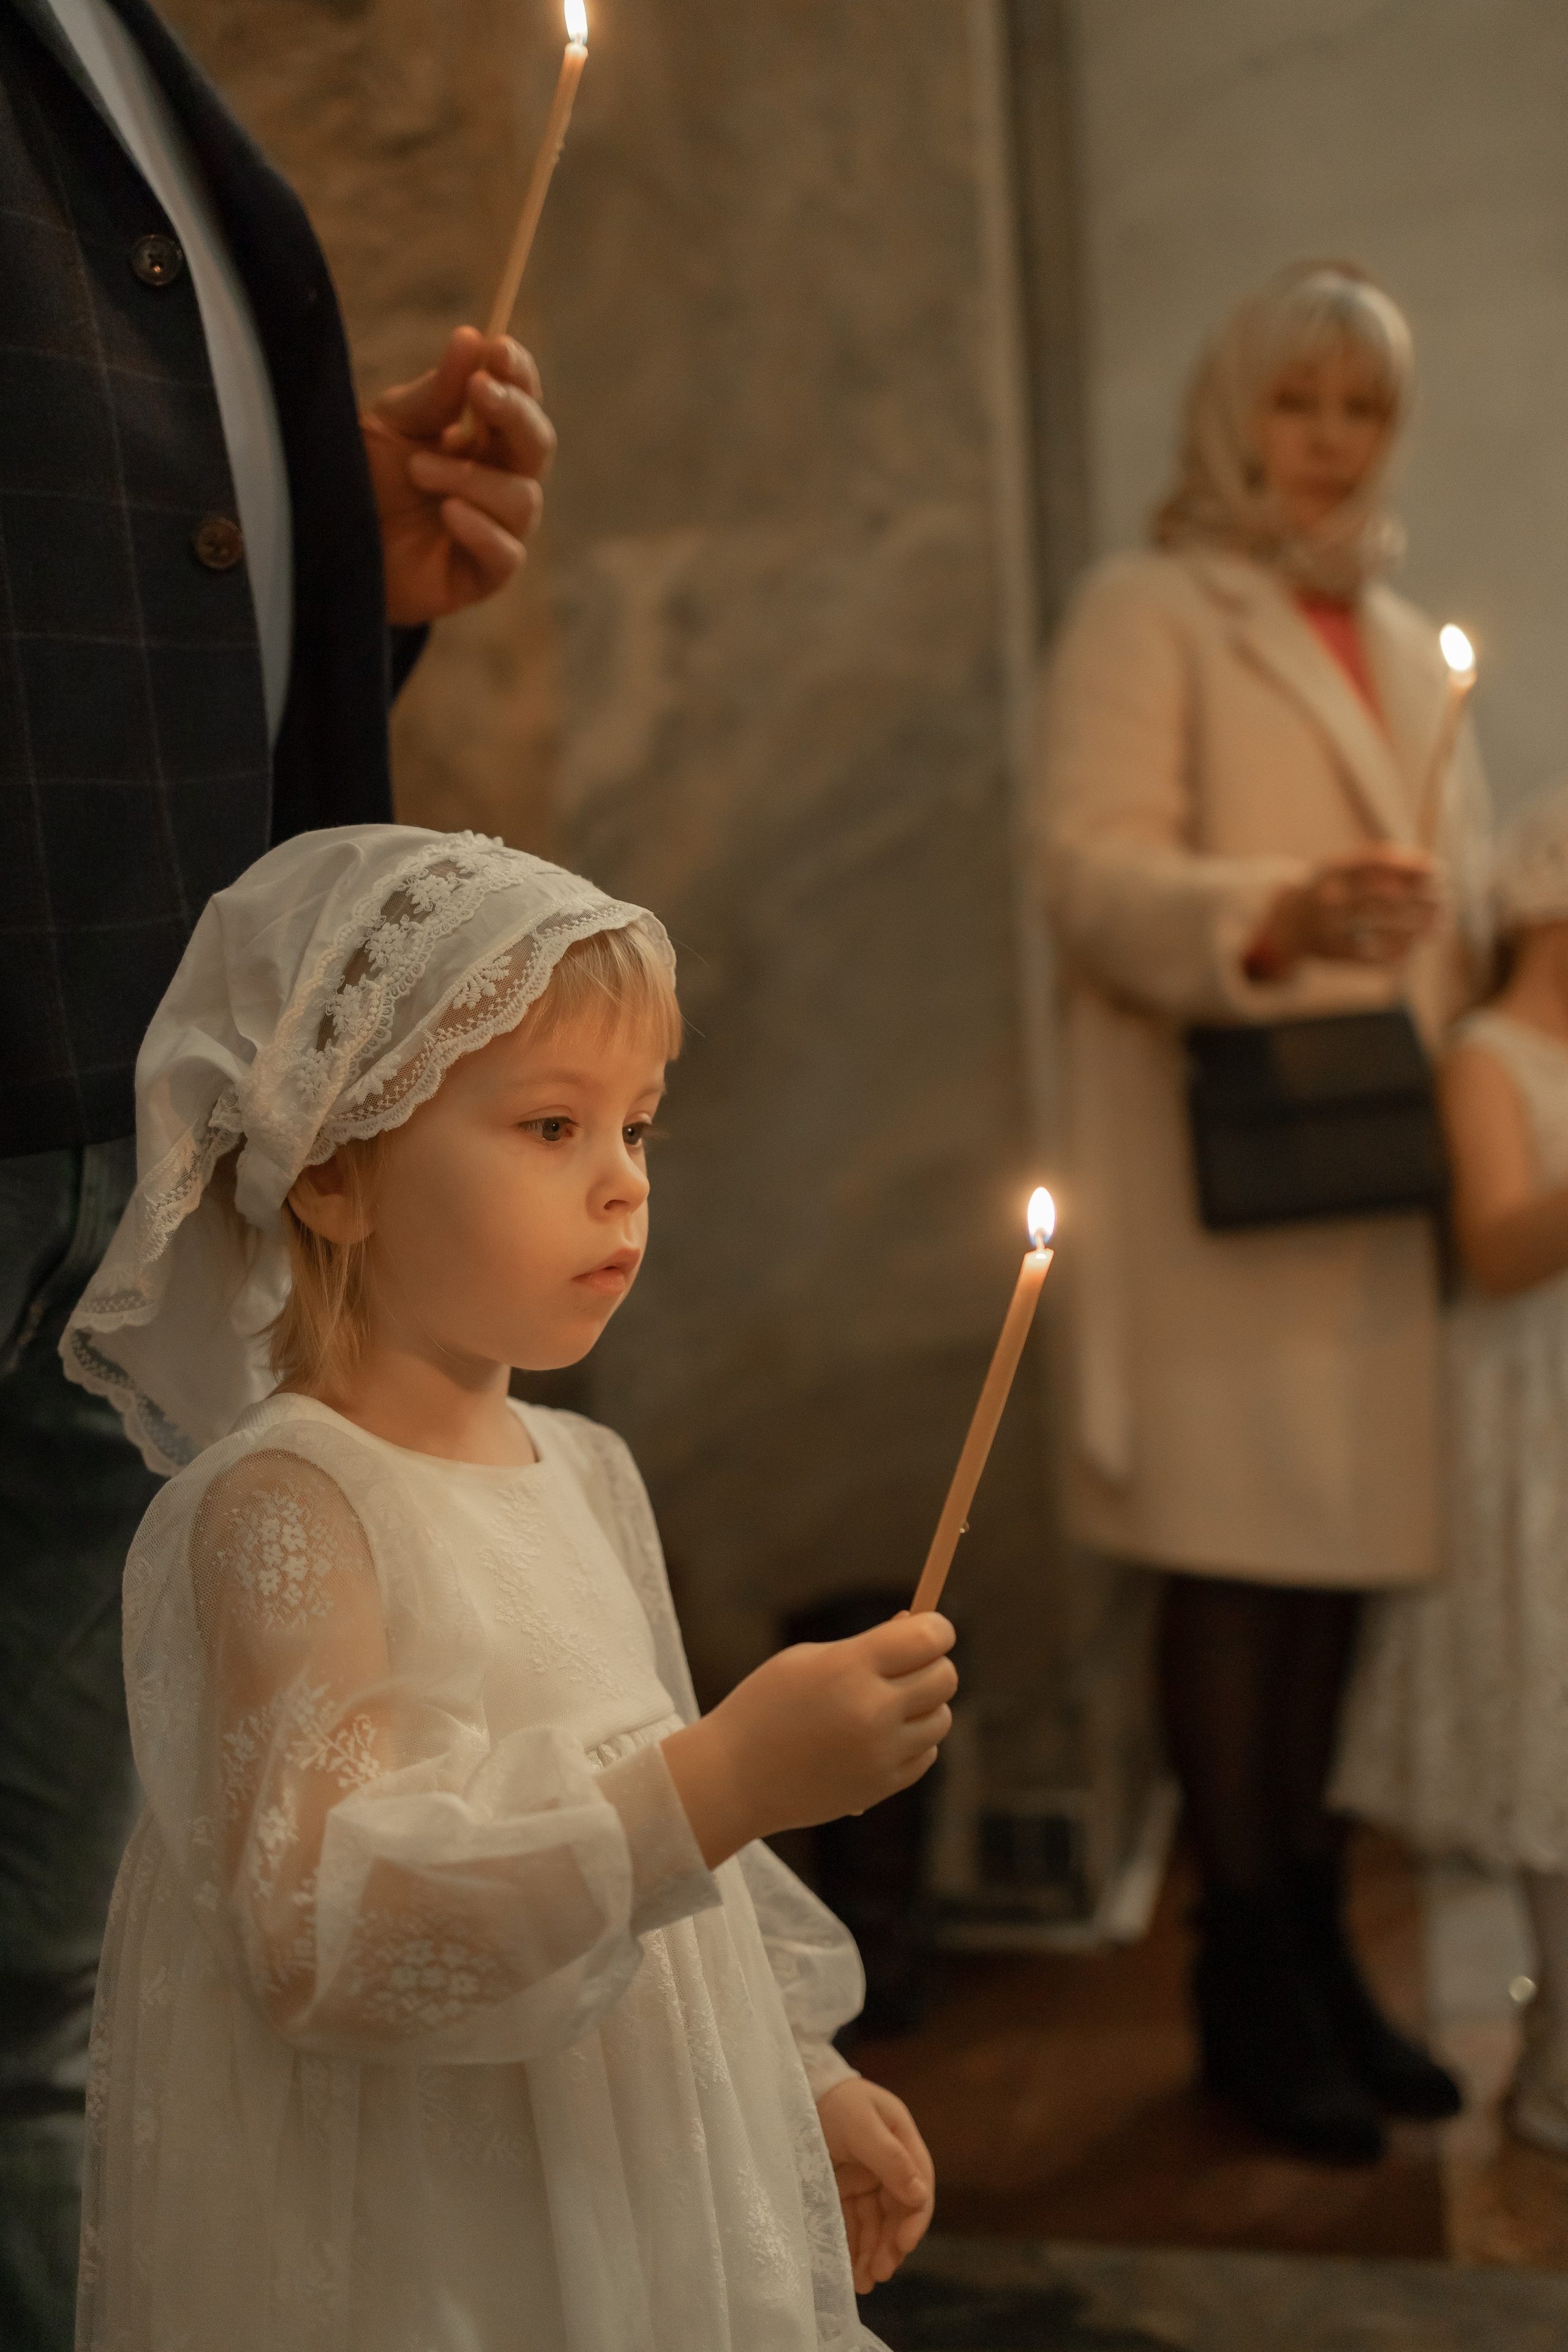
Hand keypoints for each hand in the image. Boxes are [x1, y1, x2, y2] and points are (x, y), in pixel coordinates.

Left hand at [362, 326, 555, 625]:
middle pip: (537, 444)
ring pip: (522, 498)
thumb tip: (472, 338)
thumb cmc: (366, 481)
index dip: (518, 374)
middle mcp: (499, 480)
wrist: (333, 548)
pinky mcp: (484, 575)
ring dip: (472, 478)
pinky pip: (507, 554)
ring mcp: (497, 529)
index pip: (522, 399)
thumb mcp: (391, 426)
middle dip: (514, 412)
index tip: (498, 350)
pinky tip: (450, 514)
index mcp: (483, 437)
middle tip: (478, 389)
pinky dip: (481, 530)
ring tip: (419, 470)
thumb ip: (434, 394)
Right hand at [661, 1613, 956, 1867]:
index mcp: (849, 1668)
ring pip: (942, 1719)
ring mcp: (879, 1754)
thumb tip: (918, 1626)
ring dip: (924, 1706)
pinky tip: (879, 1737)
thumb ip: (867, 1644)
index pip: (928, 1638)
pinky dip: (913, 1743)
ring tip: (889, 1703)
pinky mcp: (881, 1787)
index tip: (931, 1629)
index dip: (938, 1628)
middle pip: (945, 1678)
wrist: (733, 1778)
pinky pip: (926, 1755)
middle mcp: (871, 1711)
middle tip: (909, 1665)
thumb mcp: (808, 1659)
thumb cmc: (766, 1706)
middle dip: (934, 1664)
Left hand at [816, 2077, 934, 2294]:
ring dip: (874, 2254)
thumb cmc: (833, 2101)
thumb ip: (890, 2158)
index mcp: (902, 2142)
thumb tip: (920, 2196)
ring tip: (865, 2283)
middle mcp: (888, 2165)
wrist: (795, 2092)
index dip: (915, 2219)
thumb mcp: (862, 2124)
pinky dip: (854, 2248)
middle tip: (880, 2273)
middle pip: (897, 2212)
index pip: (919, 2186)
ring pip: (876, 2225)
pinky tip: (850, 2271)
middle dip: (891, 2245)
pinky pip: (852, 2225)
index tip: (904, 2244)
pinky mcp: (841, 2192)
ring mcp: (864, 2180)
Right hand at [1248, 846, 1438, 976]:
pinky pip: (1374, 955)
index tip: (1440, 871)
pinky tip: (1417, 944)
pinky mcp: (1333, 954)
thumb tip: (1432, 867)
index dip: (1411, 867)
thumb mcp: (1350, 868)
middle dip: (1419, 899)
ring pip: (1380, 927)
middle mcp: (1325, 898)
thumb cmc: (1334, 889)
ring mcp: (1327, 928)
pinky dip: (1400, 950)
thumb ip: (1385, 862)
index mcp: (1331, 870)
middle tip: (1445, 899)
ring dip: (1416, 927)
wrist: (1289, 925)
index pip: (1376, 862)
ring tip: (1440, 924)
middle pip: (1381, 896)